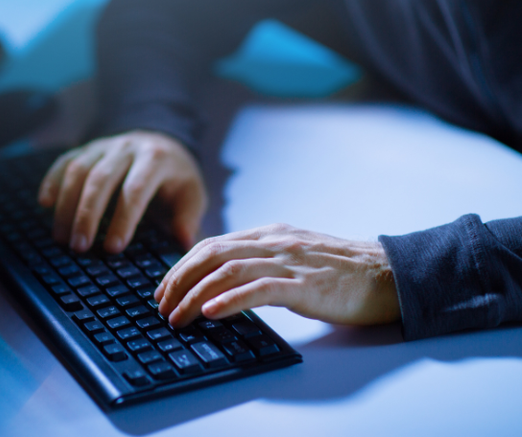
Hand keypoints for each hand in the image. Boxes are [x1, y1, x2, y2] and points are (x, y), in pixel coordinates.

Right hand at [37, 130, 206, 253]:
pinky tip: (44, 204)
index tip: (113, 248)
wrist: (161, 140)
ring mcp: (104, 145)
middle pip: (101, 179)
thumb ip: (188, 216)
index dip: (123, 219)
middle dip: (87, 214)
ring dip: (66, 204)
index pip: (135, 190)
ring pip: (79, 170)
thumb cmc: (175, 177)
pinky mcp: (86, 147)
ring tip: (61, 237)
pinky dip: (52, 181)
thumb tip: (183, 241)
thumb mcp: (192, 193)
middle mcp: (127, 148)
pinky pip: (65, 161)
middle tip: (78, 247)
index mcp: (156, 159)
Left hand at [155, 224, 400, 327]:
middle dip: (179, 280)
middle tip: (161, 305)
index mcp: (269, 234)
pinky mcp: (305, 285)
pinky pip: (259, 290)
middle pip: (211, 254)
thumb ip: (262, 259)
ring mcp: (289, 262)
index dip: (182, 266)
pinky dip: (230, 301)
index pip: (212, 244)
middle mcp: (274, 242)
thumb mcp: (294, 254)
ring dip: (195, 294)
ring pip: (228, 271)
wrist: (388, 274)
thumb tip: (223, 280)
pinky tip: (210, 314)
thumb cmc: (341, 270)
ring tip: (177, 315)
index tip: (164, 288)